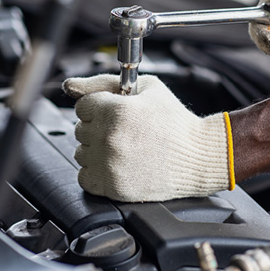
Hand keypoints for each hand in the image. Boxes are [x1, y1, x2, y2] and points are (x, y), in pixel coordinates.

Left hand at [63, 75, 233, 201]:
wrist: (199, 156)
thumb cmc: (175, 121)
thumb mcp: (145, 88)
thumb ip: (102, 82)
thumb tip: (70, 85)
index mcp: (116, 111)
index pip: (82, 106)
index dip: (100, 107)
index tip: (117, 113)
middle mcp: (109, 138)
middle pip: (80, 129)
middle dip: (99, 128)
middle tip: (126, 131)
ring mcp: (110, 165)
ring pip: (81, 153)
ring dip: (97, 150)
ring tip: (125, 148)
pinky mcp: (114, 187)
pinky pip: (85, 177)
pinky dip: (97, 172)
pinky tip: (118, 164)